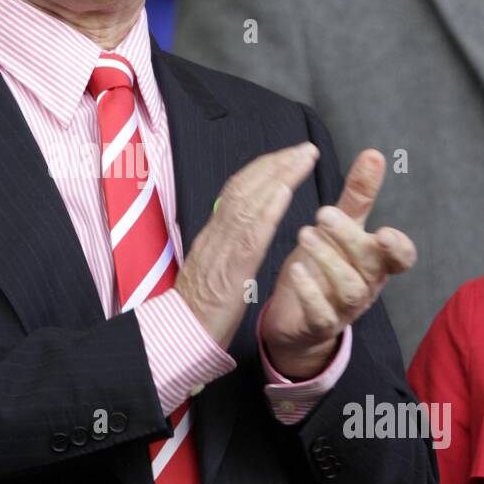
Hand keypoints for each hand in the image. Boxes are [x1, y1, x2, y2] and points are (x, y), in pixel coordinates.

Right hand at [174, 141, 319, 350]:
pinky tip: (284, 193)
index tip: (288, 156)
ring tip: (303, 158)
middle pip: (245, 187)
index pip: (238, 190)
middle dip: (277, 163)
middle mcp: (215, 234)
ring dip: (279, 176)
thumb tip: (238, 223)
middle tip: (305, 148)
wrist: (178, 335)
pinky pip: (249, 235)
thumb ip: (225, 243)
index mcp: (213, 234)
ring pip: (249, 202)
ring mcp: (220, 250)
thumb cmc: (198, 307)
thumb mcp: (212, 266)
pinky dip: (267, 210)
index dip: (264, 169)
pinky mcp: (229, 271)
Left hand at [260, 149, 415, 378]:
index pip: (401, 258)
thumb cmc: (324, 265)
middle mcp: (366, 286)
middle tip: (323, 212)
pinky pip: (321, 314)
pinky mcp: (320, 325)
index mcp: (376, 261)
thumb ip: (359, 195)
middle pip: (371, 266)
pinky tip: (296, 270)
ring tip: (304, 234)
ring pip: (349, 290)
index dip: (398, 248)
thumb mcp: (342, 228)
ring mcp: (345, 309)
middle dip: (349, 239)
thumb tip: (373, 153)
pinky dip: (310, 293)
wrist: (297, 316)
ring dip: (328, 260)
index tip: (384, 231)